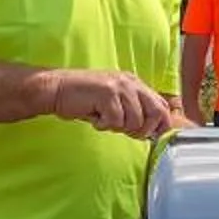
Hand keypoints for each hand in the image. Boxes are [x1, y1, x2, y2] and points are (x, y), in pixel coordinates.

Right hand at [51, 69, 186, 138]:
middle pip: (156, 114)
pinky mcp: (107, 94)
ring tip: (103, 118)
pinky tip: (94, 116)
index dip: (159, 125)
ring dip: (117, 127)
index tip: (147, 135)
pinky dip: (103, 125)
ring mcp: (119, 87)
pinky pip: (115, 121)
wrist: (57, 89)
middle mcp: (130, 83)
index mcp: (135, 83)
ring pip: (135, 121)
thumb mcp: (114, 101)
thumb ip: (133, 110)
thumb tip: (152, 132)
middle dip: (142, 129)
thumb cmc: (84, 100)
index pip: (162, 106)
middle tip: (122, 129)